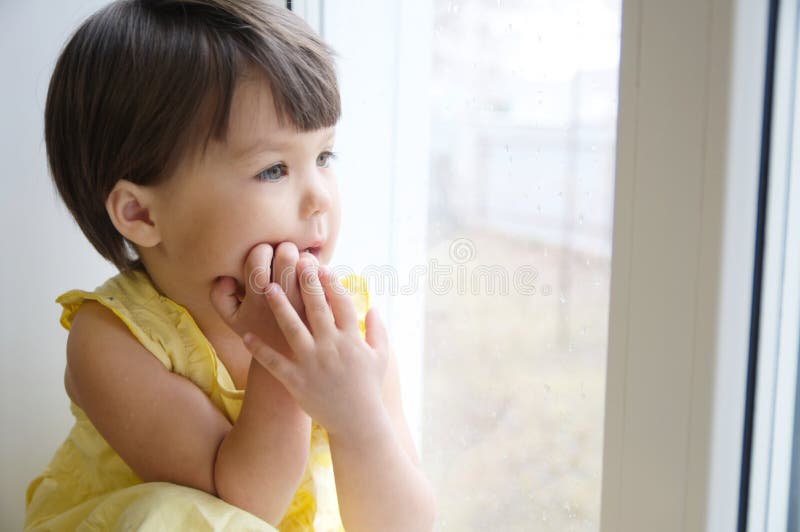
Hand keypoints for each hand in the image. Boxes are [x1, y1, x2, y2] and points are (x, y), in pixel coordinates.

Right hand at [210, 242, 317, 357]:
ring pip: (308, 265)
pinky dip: (323, 270)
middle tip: (286, 251)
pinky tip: (317, 273)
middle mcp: (282, 302)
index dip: (262, 249)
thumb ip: (219, 297)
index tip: (265, 254)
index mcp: (256, 300)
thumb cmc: (261, 334)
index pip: (257, 259)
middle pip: (286, 256)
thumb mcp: (233, 321)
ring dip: (304, 257)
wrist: (292, 363)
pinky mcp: (323, 311)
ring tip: (301, 261)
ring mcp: (305, 306)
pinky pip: (326, 280)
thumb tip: (226, 277)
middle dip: (286, 247)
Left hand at [241, 257, 389, 439]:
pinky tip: (246, 336)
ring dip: (280, 307)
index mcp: (351, 340)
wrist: (358, 423)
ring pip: (293, 330)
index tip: (321, 266)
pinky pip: (275, 363)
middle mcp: (332, 348)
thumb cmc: (369, 388)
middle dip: (306, 283)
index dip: (331, 283)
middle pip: (317, 309)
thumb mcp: (381, 357)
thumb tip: (374, 307)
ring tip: (267, 287)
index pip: (341, 304)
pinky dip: (260, 350)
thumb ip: (378, 331)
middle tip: (295, 261)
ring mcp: (313, 364)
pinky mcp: (297, 381)